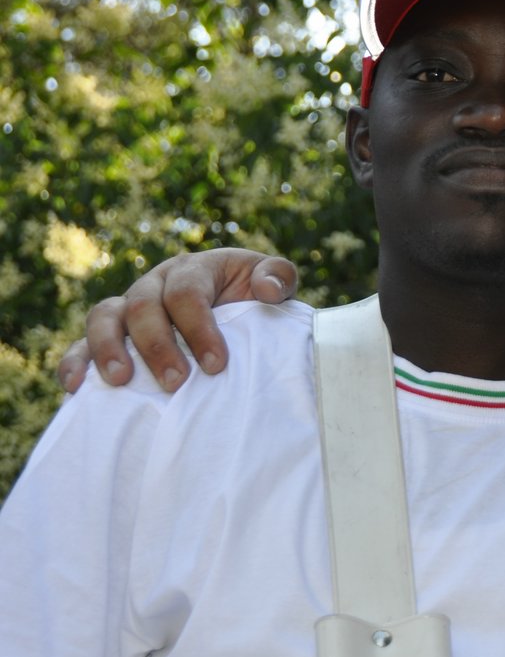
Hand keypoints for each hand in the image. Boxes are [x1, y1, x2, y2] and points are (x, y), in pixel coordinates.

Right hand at [57, 250, 297, 393]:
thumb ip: (279, 276)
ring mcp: (128, 308)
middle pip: (143, 306)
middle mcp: (154, 283)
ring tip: (121, 381)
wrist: (237, 311)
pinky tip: (76, 386)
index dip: (199, 328)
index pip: (187, 293)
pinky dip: (74, 362)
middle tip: (177, 382)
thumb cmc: (254, 297)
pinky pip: (81, 344)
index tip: (216, 364)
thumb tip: (268, 289)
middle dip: (158, 345)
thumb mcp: (273, 280)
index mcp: (193, 269)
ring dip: (108, 349)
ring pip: (104, 318)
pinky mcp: (112, 335)